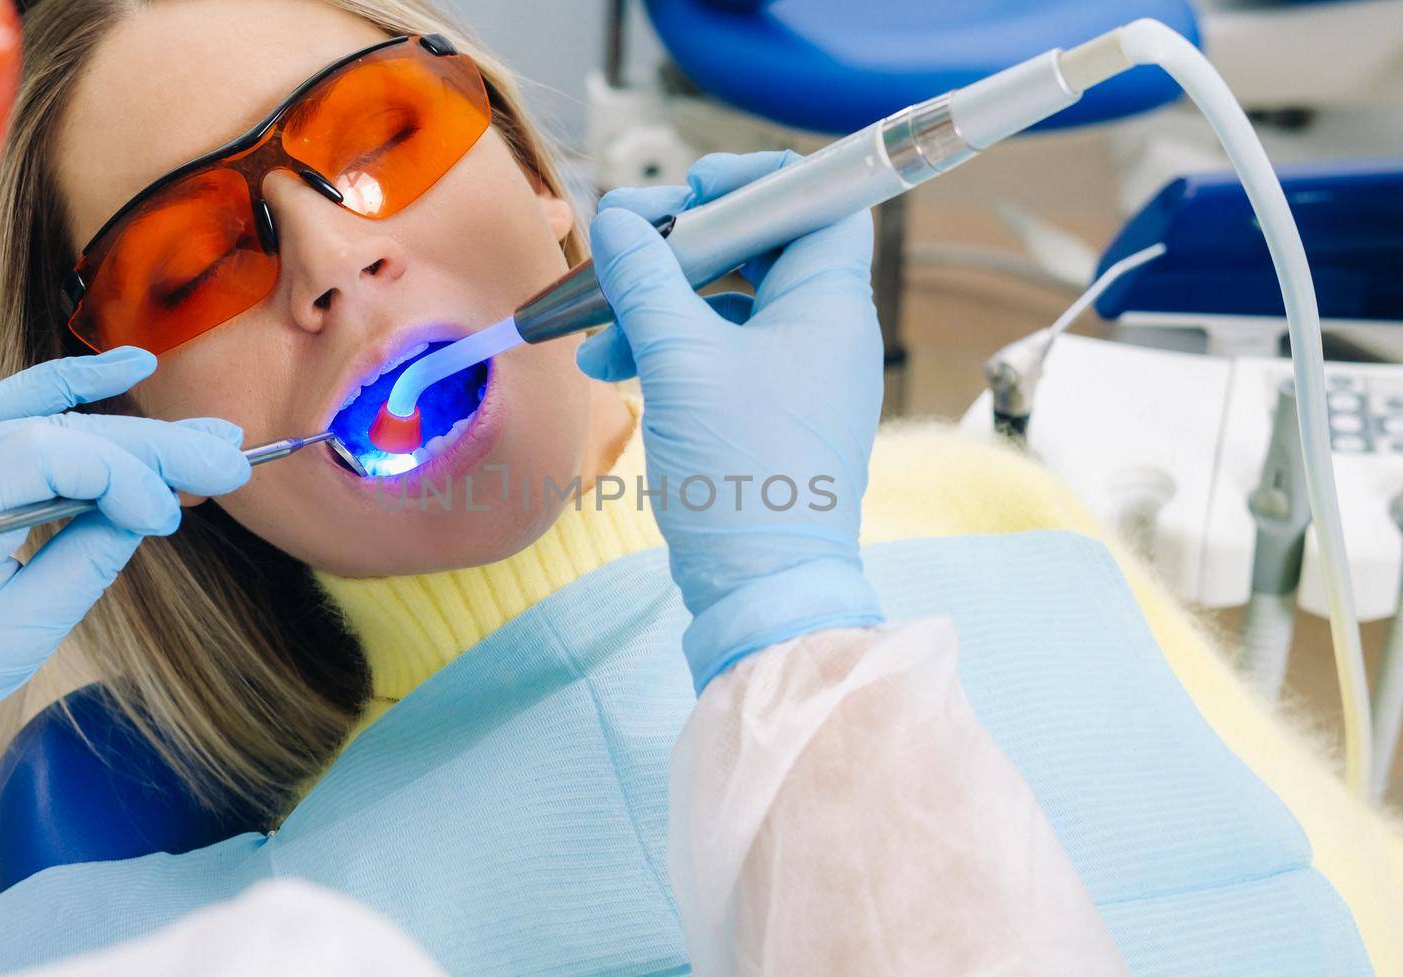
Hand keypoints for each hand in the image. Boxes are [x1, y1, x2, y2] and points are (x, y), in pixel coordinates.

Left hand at [0, 348, 249, 823]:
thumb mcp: (15, 633)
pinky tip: (132, 368)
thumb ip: (86, 561)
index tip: (174, 518)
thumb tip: (147, 511)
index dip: (124, 477)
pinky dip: (77, 390)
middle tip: (233, 459)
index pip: (49, 457)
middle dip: (155, 448)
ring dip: (135, 429)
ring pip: (53, 418)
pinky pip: (20, 406)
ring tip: (211, 439)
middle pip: (63, 430)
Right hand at [578, 151, 884, 691]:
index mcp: (829, 301)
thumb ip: (646, 279)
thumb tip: (620, 220)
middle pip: (759, 246)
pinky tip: (608, 365)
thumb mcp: (680, 360)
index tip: (689, 195)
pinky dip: (667, 348)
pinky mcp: (767, 413)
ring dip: (660, 301)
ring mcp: (798, 374)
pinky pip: (718, 353)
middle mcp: (825, 330)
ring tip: (595, 323)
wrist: (762, 587)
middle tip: (624, 248)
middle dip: (682, 245)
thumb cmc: (742, 468)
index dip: (753, 182)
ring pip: (727, 303)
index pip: (816, 198)